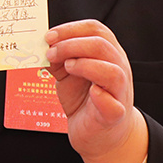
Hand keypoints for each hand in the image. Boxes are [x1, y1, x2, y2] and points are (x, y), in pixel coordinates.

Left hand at [46, 19, 147, 162]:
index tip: (49, 36)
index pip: (96, 30)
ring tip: (67, 68)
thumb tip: (44, 48)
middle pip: (102, 45)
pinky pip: (113, 105)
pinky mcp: (114, 115)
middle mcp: (117, 69)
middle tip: (50, 53)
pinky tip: (92, 93)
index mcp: (107, 55)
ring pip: (112, 71)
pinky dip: (102, 97)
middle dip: (71, 45)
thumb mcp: (68, 75)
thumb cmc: (84, 100)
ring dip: (86, 65)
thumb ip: (59, 60)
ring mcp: (118, 92)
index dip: (71, 29)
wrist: (98, 134)